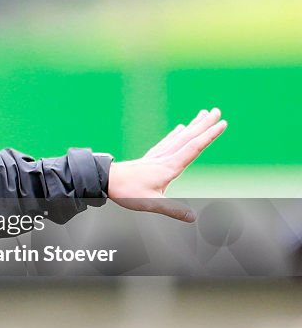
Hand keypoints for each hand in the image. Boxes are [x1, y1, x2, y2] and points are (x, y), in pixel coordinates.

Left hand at [107, 108, 226, 221]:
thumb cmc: (127, 192)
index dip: (209, 135)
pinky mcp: (150, 157)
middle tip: (217, 110)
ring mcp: (157, 156)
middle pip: (188, 137)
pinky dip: (176, 134)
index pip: (194, 147)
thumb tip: (192, 217)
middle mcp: (165, 158)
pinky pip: (167, 142)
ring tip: (203, 114)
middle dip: (204, 124)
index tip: (222, 123)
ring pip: (179, 137)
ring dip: (193, 125)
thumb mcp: (151, 203)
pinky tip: (179, 128)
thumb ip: (172, 210)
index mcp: (169, 166)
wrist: (106, 180)